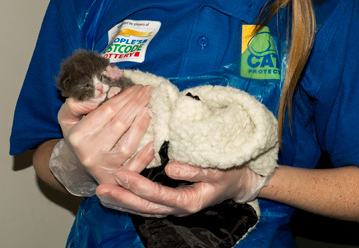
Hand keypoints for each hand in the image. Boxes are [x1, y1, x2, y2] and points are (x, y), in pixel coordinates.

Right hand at [57, 85, 152, 185]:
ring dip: (141, 126)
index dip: (125, 97)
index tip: (138, 86)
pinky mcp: (114, 179)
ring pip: (127, 146)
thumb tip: (95, 99)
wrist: (74, 167)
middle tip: (149, 91)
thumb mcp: (67, 118)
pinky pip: (132, 169)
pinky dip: (144, 157)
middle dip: (137, 104)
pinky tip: (153, 143)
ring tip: (149, 109)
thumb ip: (74, 104)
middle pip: (120, 124)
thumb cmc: (78, 136)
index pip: (107, 110)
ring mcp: (103, 167)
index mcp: (78, 135)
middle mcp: (90, 152)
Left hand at [96, 162, 268, 216]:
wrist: (237, 183)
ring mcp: (174, 207)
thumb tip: (170, 168)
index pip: (158, 195)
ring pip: (144, 209)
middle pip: (145, 207)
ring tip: (102, 195)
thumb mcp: (217, 171)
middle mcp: (178, 208)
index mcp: (188, 200)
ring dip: (123, 203)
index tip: (121, 174)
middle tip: (101, 189)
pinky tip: (119, 196)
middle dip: (122, 198)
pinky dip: (132, 202)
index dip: (138, 185)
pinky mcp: (171, 203)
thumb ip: (195, 170)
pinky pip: (148, 206)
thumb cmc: (228, 174)